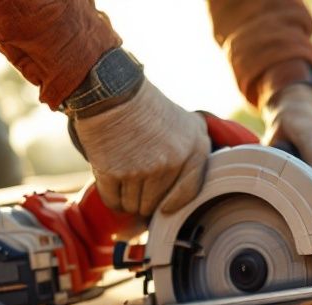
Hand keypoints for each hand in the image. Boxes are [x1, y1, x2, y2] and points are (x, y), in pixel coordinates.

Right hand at [73, 80, 210, 216]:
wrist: (114, 91)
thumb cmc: (151, 109)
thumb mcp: (190, 124)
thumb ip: (199, 151)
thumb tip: (195, 182)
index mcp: (194, 152)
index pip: (188, 194)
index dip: (173, 204)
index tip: (164, 206)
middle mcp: (171, 164)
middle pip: (156, 204)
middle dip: (146, 200)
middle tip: (138, 185)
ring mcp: (142, 170)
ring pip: (134, 205)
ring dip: (128, 199)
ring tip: (125, 177)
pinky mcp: (114, 172)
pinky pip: (114, 201)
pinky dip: (112, 197)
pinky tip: (112, 181)